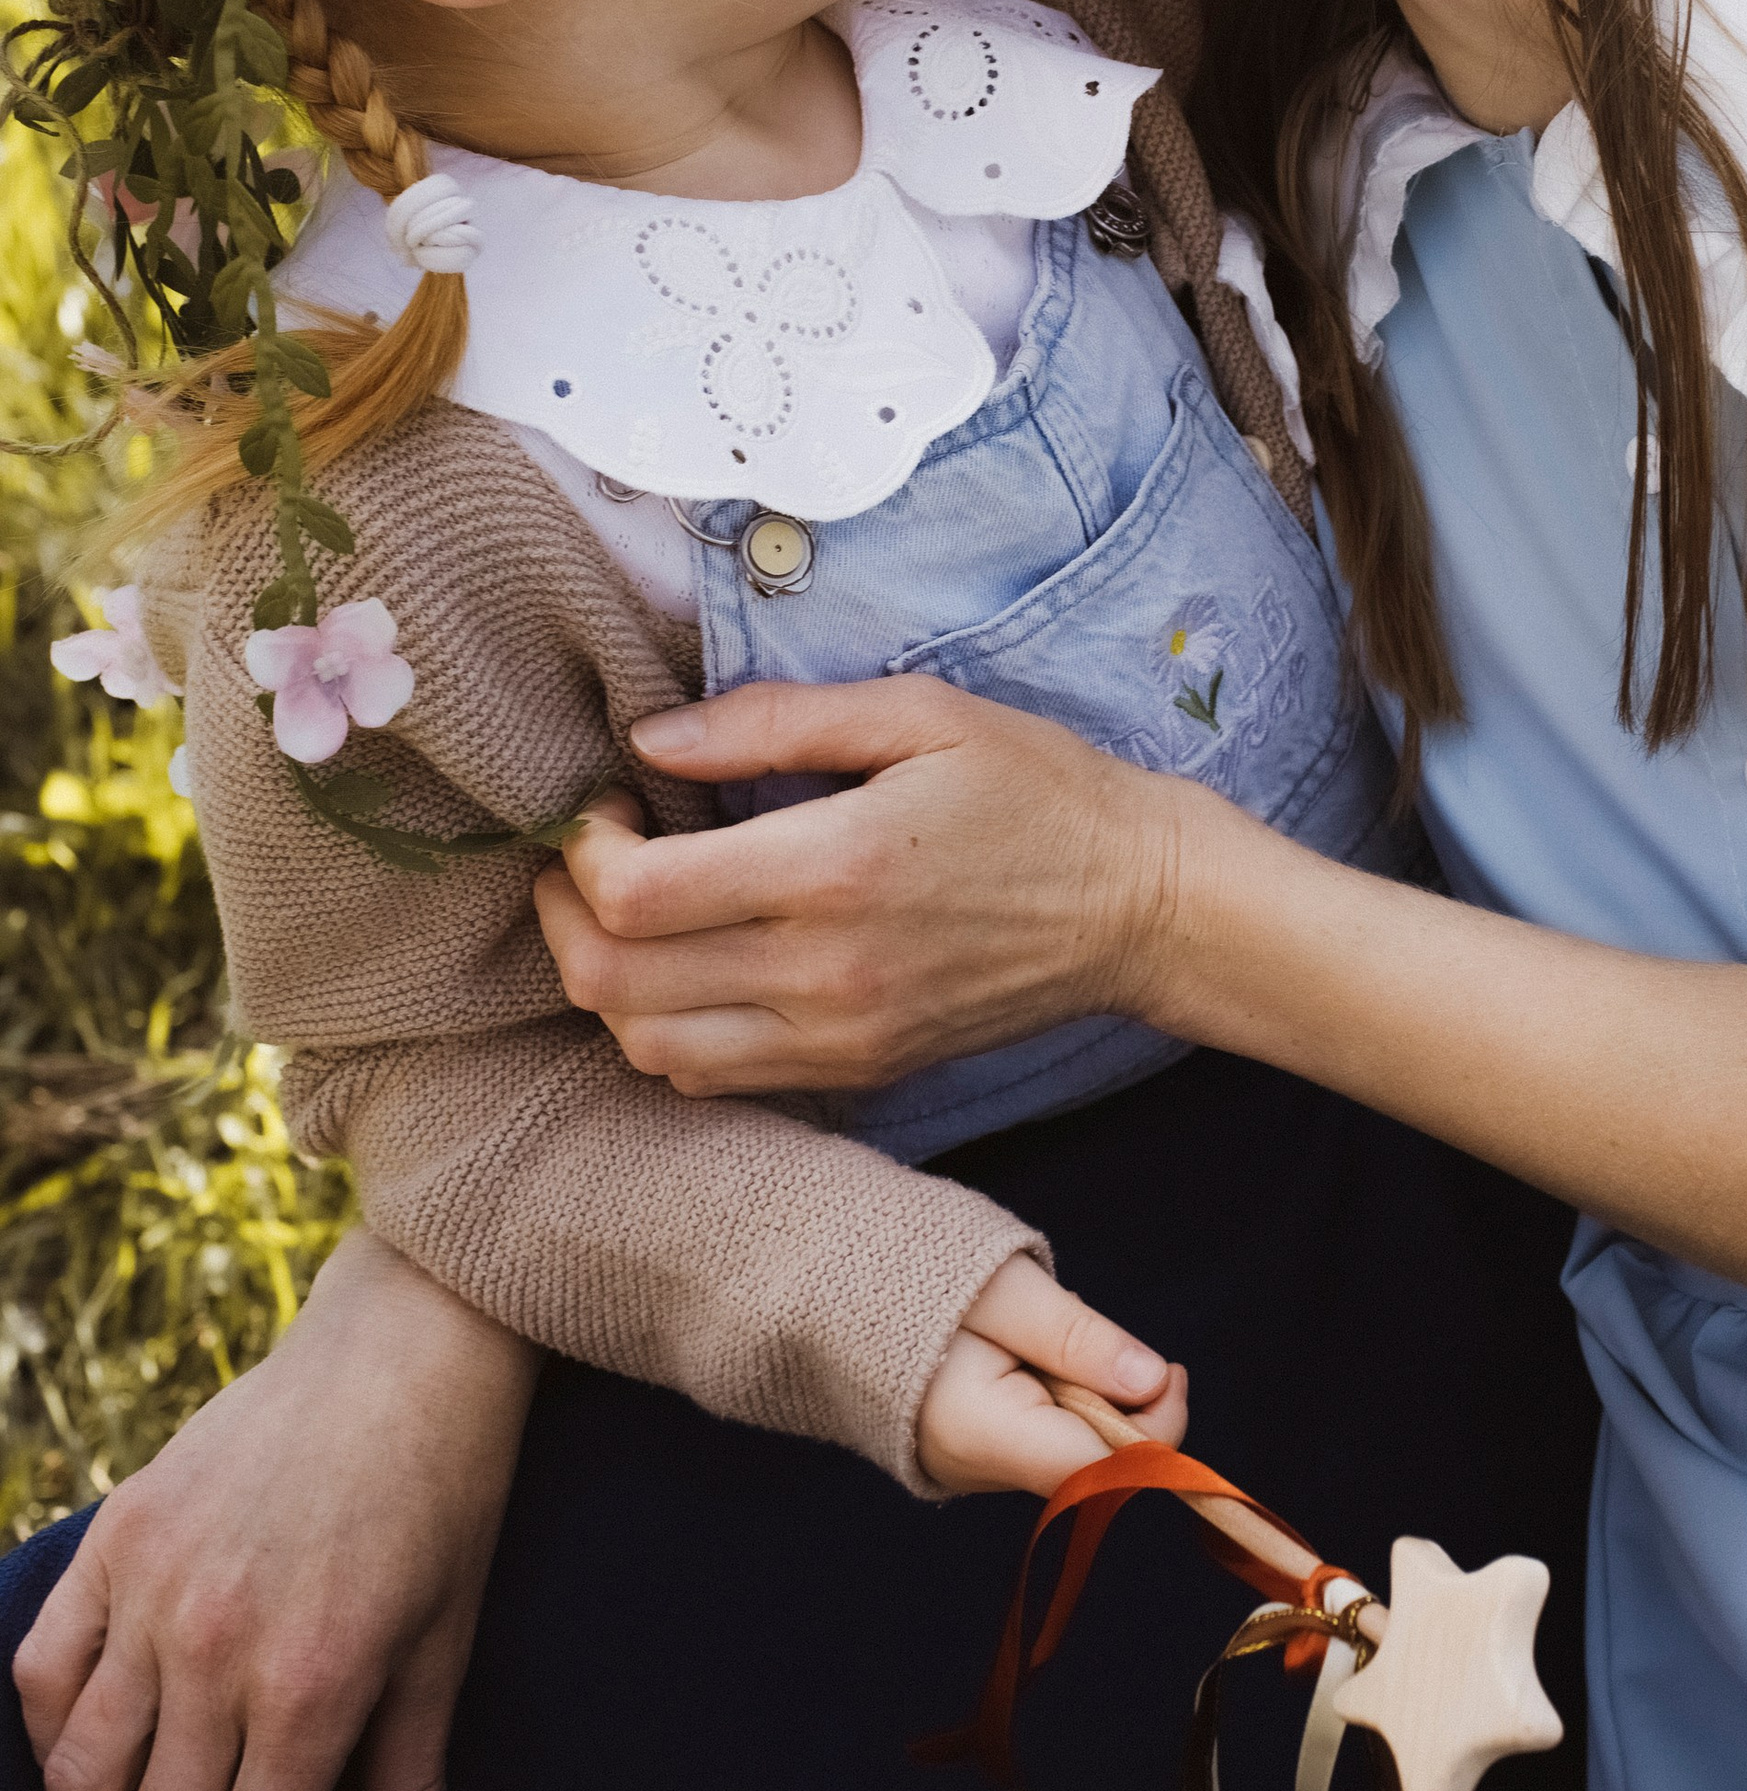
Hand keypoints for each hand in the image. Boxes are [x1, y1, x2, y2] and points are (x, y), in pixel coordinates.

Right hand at [11, 1231, 537, 1790]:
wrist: (408, 1335)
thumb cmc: (449, 1488)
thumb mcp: (451, 1640)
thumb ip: (412, 1786)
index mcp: (315, 1682)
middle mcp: (215, 1646)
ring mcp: (150, 1588)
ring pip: (74, 1783)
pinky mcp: (112, 1537)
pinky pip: (44, 1674)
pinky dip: (42, 1748)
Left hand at [537, 679, 1184, 1097]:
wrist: (1137, 904)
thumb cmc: (1033, 788)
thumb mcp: (919, 711)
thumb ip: (776, 719)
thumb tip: (649, 738)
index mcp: (837, 866)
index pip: (638, 895)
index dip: (584, 847)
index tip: (608, 801)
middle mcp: (826, 971)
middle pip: (616, 985)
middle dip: (566, 914)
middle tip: (590, 854)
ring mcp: (840, 1036)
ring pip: (648, 1047)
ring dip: (607, 982)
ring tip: (631, 912)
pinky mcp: (856, 1070)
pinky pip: (710, 1079)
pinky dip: (665, 1030)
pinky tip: (689, 965)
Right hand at [916, 1251, 1188, 1496]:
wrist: (823, 1280)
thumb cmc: (907, 1271)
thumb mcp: (1004, 1287)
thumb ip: (1077, 1337)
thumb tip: (1152, 1380)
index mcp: (982, 1434)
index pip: (1099, 1471)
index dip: (1153, 1432)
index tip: (1170, 1370)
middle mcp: (976, 1468)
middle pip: (1089, 1459)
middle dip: (1115, 1397)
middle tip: (1086, 1327)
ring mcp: (970, 1464)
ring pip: (1067, 1441)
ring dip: (1081, 1386)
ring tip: (1031, 1328)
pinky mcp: (970, 1447)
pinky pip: (1040, 1429)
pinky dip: (1053, 1389)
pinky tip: (1019, 1346)